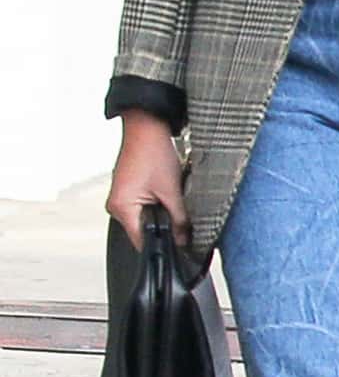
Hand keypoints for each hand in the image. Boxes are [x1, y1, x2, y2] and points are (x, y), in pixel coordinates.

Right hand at [107, 111, 188, 248]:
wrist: (146, 128)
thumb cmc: (153, 153)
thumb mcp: (172, 191)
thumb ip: (180, 219)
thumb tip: (185, 240)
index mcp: (122, 208)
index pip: (142, 241)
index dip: (163, 246)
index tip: (181, 248)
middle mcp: (116, 206)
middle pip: (144, 231)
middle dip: (165, 229)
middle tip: (183, 222)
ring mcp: (121, 198)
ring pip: (146, 219)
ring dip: (162, 216)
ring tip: (173, 201)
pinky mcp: (128, 192)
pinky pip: (144, 208)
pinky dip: (158, 206)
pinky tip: (167, 196)